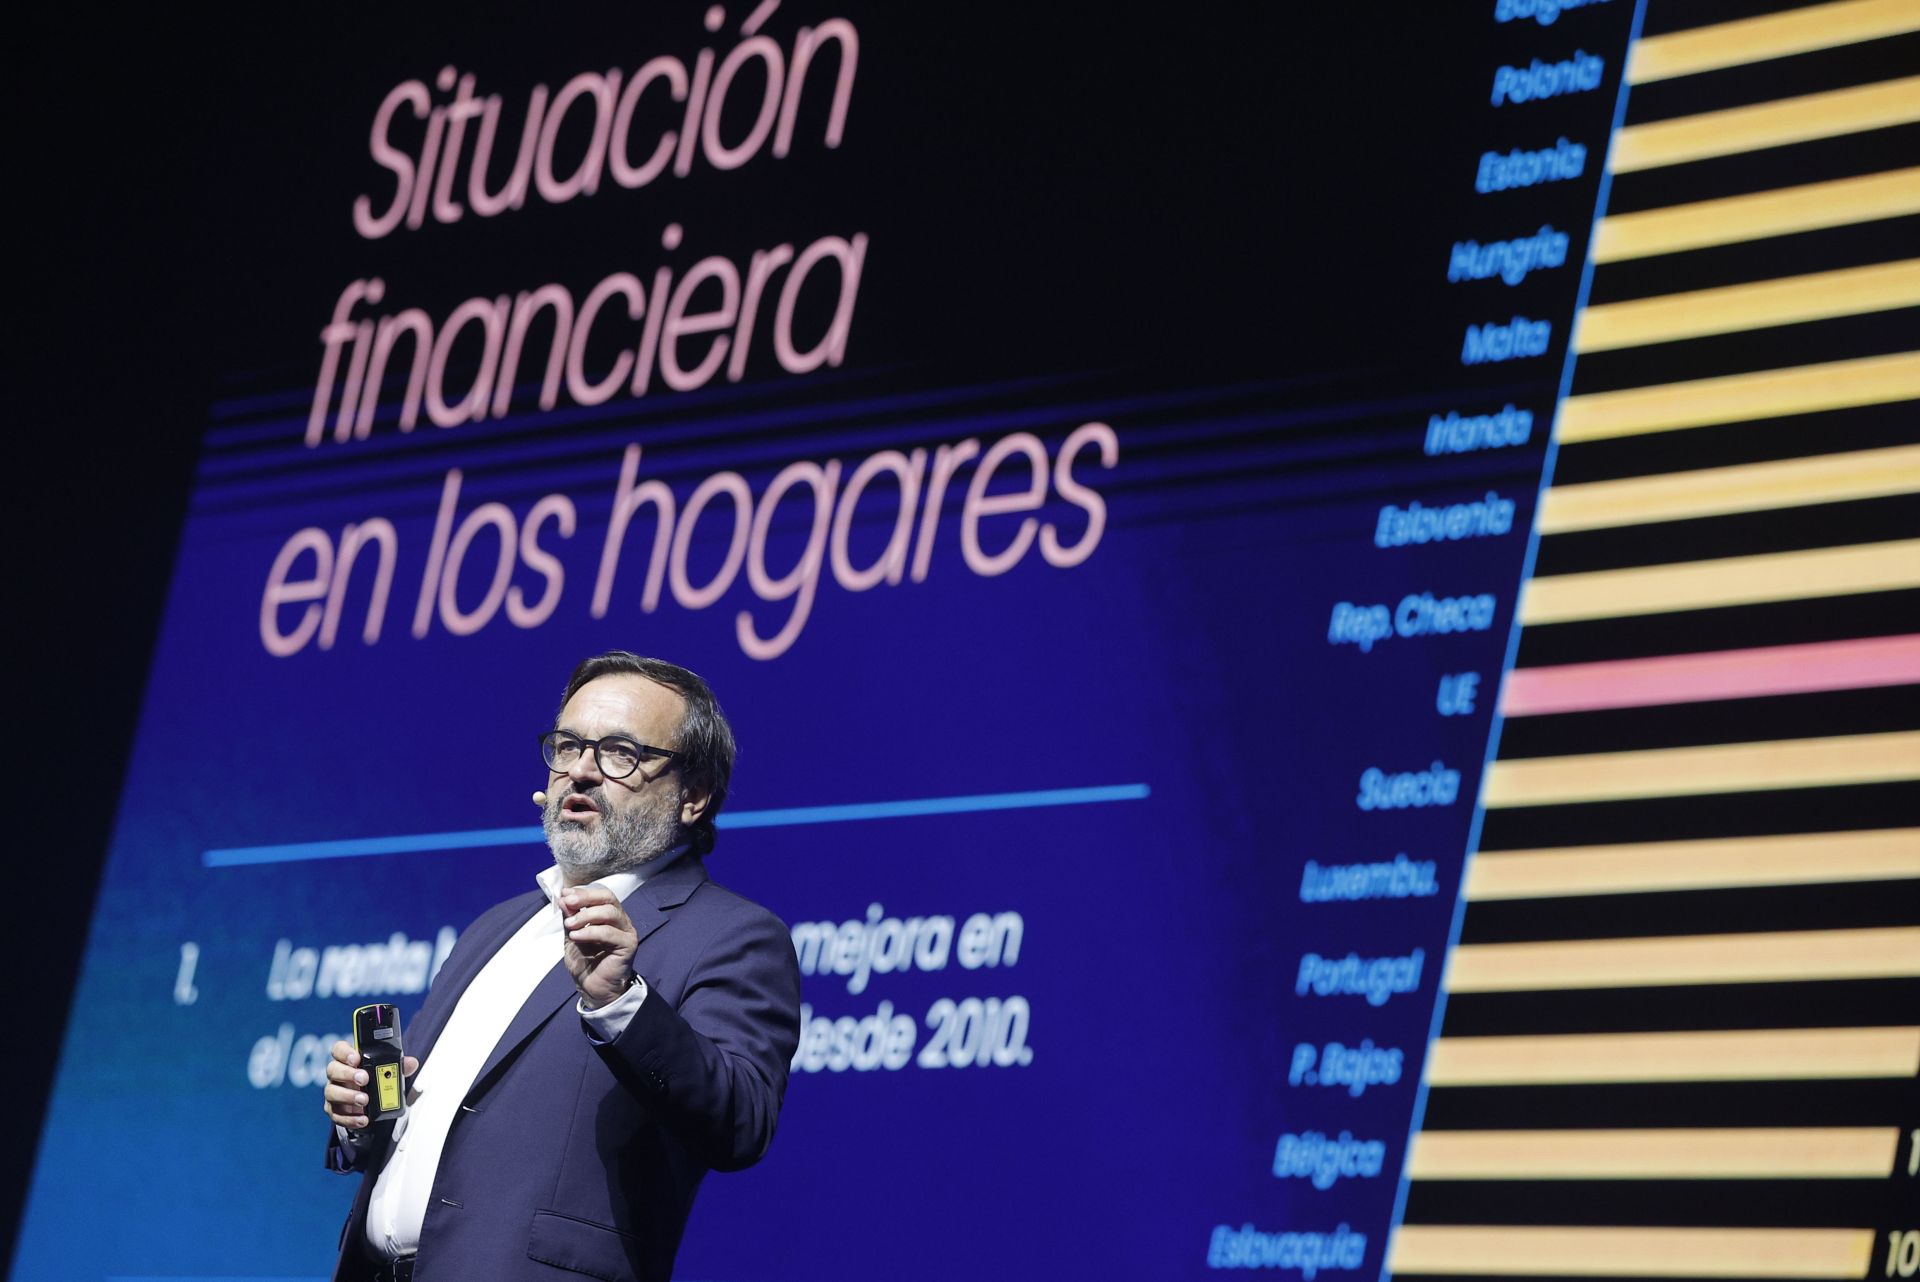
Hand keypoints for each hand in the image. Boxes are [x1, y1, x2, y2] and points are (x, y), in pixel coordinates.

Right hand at [323, 1040, 417, 1130]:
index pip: (338, 1049)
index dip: (344, 1052)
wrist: (372, 1102)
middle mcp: (337, 1074)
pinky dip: (349, 1118)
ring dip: (347, 1097)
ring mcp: (334, 1092)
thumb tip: (412, 1063)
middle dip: (348, 1074)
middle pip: (333, 1070)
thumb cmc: (376, 1079)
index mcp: (348, 1059)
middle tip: (364, 1079)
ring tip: (365, 1100)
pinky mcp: (334, 1110)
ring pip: (331, 1092)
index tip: (356, 1058)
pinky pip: (336, 1115)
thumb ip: (399, 1065)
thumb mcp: (389, 1070)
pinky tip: (363, 1119)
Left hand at [560, 884, 638, 1007]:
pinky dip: (590, 932)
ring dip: (586, 916)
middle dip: (585, 898)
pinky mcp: (628, 945)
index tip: (564, 893)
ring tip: (570, 925)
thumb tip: (563, 897)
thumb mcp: (572, 936)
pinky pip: (610, 933)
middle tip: (567, 902)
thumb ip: (570, 917)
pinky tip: (576, 936)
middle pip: (608, 898)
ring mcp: (626, 932)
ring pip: (610, 912)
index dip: (583, 892)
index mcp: (609, 915)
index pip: (600, 894)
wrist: (592, 988)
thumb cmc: (585, 963)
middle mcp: (620, 920)